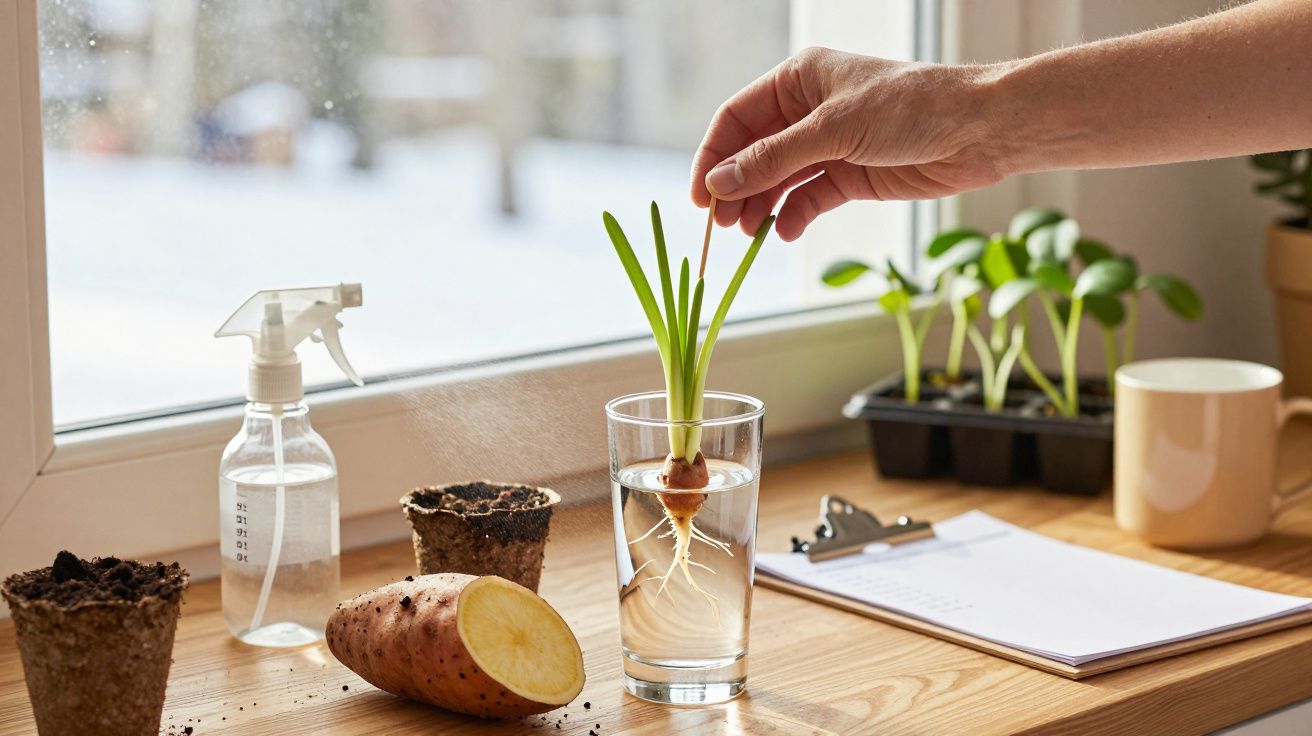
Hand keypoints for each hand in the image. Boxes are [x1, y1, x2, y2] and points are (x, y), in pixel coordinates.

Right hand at [690, 47, 1001, 240]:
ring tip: (748, 233)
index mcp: (800, 80)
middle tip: (721, 224)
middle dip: (735, 187)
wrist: (980, 130)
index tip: (699, 195)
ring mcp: (830, 145)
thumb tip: (720, 182)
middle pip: (753, 152)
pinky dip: (792, 217)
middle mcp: (809, 111)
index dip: (713, 155)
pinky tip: (784, 232)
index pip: (738, 118)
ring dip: (760, 206)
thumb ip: (774, 158)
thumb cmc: (912, 108)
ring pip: (778, 179)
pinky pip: (807, 199)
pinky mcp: (851, 176)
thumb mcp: (834, 129)